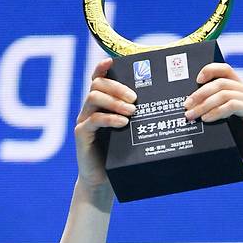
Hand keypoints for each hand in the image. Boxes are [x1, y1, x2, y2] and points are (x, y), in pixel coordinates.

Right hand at [74, 58, 137, 190]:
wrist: (102, 182)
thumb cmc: (119, 157)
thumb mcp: (130, 134)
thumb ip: (136, 119)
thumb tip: (161, 104)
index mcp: (100, 106)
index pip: (98, 79)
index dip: (102, 67)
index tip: (112, 61)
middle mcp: (89, 110)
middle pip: (97, 85)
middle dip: (117, 87)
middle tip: (135, 98)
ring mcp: (84, 121)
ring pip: (94, 98)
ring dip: (114, 101)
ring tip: (132, 111)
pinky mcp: (82, 134)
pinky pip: (94, 119)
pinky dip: (109, 119)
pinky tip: (123, 123)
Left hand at [183, 62, 242, 177]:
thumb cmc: (242, 143)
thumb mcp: (226, 123)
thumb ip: (215, 111)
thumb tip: (190, 107)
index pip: (225, 70)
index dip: (210, 70)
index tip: (195, 80)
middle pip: (221, 83)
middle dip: (200, 94)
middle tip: (186, 106)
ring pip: (224, 94)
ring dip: (204, 104)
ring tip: (192, 115)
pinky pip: (232, 105)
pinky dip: (217, 111)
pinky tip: (206, 119)